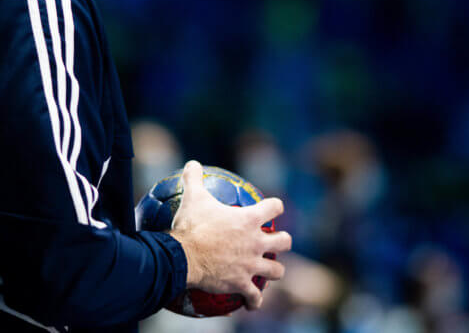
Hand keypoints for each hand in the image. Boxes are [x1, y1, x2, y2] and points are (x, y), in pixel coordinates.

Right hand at [169, 160, 292, 309]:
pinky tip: (252, 304)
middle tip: (275, 242)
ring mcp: (251, 265)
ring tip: (268, 272)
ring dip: (273, 271)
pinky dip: (254, 301)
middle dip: (283, 241)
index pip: (275, 208)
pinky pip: (255, 297)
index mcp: (249, 219)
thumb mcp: (193, 197)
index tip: (273, 209)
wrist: (183, 256)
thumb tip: (191, 163)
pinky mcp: (242, 283)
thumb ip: (195, 179)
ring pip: (276, 271)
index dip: (276, 207)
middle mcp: (256, 242)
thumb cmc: (191, 225)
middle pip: (284, 241)